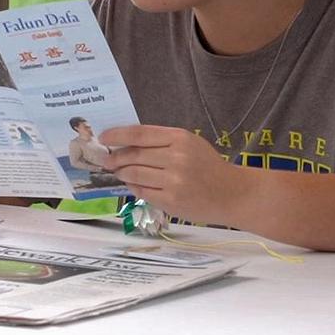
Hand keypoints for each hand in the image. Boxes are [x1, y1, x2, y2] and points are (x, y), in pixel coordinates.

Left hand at [100, 125, 240, 224]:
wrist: (231, 193)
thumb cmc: (207, 166)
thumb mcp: (189, 143)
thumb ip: (161, 141)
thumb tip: (126, 143)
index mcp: (180, 138)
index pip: (139, 134)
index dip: (117, 135)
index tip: (103, 137)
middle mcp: (176, 157)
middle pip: (134, 154)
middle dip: (115, 157)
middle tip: (107, 160)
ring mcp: (173, 181)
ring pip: (134, 174)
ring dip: (122, 173)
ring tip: (119, 172)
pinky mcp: (171, 201)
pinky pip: (142, 192)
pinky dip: (133, 187)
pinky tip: (132, 184)